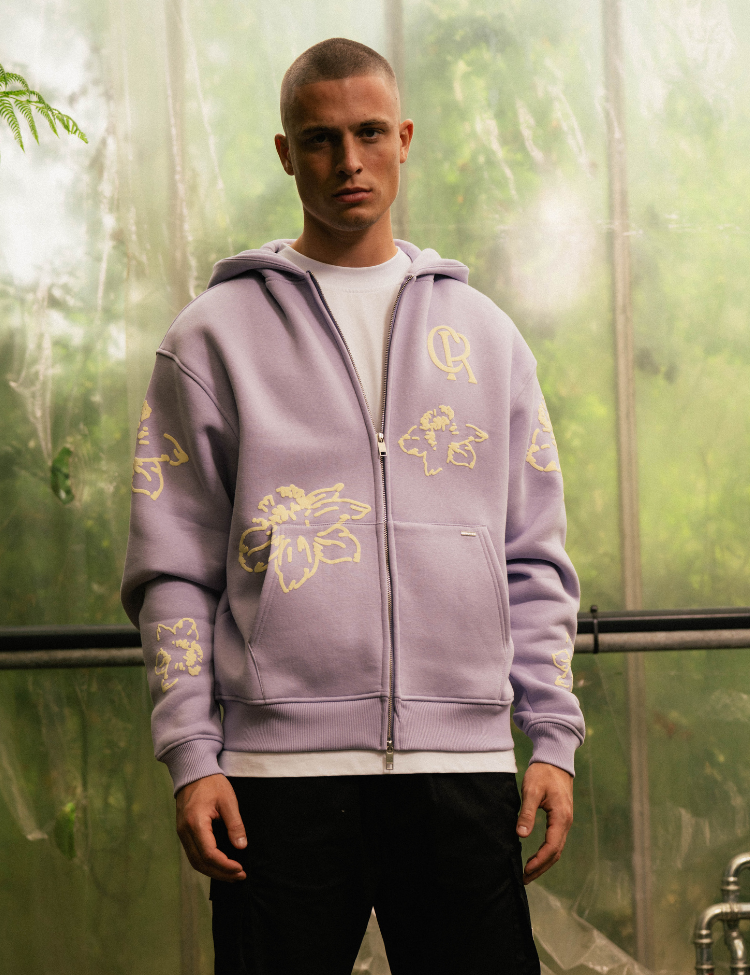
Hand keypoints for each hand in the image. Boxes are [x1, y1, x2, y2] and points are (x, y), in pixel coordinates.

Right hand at [176, 773, 246, 880]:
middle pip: (200, 862)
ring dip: (213, 871)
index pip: (209, 853)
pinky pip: (193, 854)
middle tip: (239, 876)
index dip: (224, 865)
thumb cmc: (212, 784)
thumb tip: (241, 846)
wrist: (193, 772)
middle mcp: (185, 831)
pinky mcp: (183, 832)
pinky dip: (206, 863)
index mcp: (195, 822)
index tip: (240, 869)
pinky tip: (220, 864)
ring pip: (195, 862)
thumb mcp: (228, 800)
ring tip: (232, 874)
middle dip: (220, 873)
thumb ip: (235, 824)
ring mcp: (182, 833)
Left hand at [516, 762, 573, 884]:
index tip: (525, 871)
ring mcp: (565, 821)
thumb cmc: (542, 773)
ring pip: (556, 848)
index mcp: (561, 817)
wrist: (555, 759)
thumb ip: (527, 813)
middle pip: (555, 853)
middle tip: (525, 879)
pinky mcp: (561, 818)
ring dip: (544, 862)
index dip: (538, 861)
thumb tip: (521, 835)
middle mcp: (566, 822)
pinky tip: (536, 856)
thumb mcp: (532, 791)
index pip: (551, 847)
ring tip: (529, 872)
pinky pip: (555, 840)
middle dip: (541, 868)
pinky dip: (546, 852)